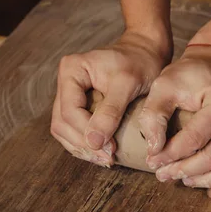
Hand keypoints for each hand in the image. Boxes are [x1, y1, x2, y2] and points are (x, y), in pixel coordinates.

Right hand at [51, 30, 170, 166]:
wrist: (148, 52)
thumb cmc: (140, 62)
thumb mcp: (127, 84)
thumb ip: (110, 112)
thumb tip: (94, 143)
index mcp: (71, 70)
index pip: (69, 111)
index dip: (86, 134)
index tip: (109, 150)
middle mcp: (66, 82)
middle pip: (62, 123)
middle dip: (83, 144)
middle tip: (107, 159)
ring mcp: (70, 94)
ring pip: (64, 129)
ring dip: (82, 148)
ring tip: (105, 159)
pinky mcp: (79, 104)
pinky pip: (74, 129)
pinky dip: (85, 143)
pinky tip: (102, 153)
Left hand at [139, 45, 210, 198]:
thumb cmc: (189, 74)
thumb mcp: (165, 84)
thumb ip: (154, 114)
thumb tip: (154, 149)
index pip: (195, 138)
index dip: (171, 154)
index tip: (152, 161)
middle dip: (187, 171)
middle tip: (164, 176)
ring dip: (208, 181)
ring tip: (184, 181)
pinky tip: (210, 190)